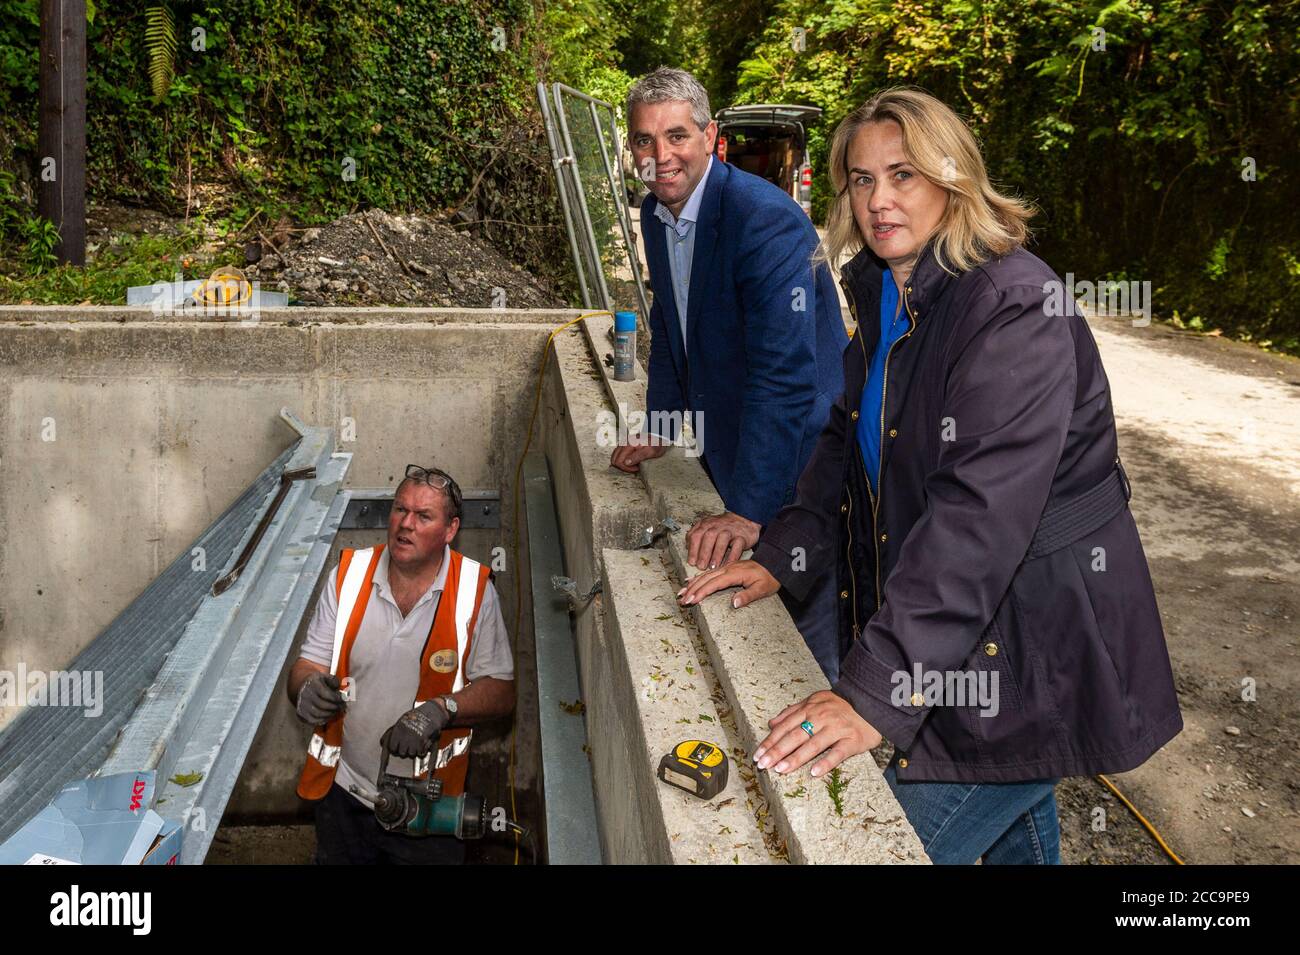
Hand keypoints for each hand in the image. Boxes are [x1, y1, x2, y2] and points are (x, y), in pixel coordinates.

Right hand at [296, 672, 346, 724]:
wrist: (302, 687)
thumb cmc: (317, 682)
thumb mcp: (326, 677)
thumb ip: (334, 681)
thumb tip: (338, 688)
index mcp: (313, 685)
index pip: (326, 694)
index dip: (337, 698)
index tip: (343, 699)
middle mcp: (306, 695)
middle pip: (323, 705)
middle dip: (335, 707)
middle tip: (342, 706)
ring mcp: (302, 705)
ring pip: (318, 714)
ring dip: (330, 714)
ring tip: (336, 710)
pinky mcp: (301, 714)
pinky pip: (313, 721)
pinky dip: (323, 720)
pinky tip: (329, 716)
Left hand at [385, 701, 449, 757]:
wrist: (433, 712)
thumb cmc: (417, 716)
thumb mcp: (402, 720)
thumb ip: (392, 732)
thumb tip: (382, 742)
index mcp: (398, 729)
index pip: (391, 747)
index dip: (395, 749)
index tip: (399, 747)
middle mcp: (404, 735)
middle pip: (401, 753)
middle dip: (405, 751)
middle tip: (410, 745)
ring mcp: (414, 739)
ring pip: (411, 754)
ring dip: (414, 751)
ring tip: (417, 744)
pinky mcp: (423, 741)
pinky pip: (420, 753)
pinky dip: (422, 751)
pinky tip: (423, 744)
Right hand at [610, 434, 668, 472]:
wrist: (660, 437)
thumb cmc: (657, 444)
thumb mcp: (650, 452)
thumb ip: (638, 456)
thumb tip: (626, 462)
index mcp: (629, 444)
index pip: (619, 461)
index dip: (626, 468)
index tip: (636, 468)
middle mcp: (624, 443)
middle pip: (614, 459)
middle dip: (623, 466)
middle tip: (635, 467)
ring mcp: (624, 443)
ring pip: (615, 457)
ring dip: (623, 463)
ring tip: (635, 464)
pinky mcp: (625, 445)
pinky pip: (619, 454)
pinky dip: (624, 459)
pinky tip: (633, 460)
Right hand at [677, 559, 778, 608]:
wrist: (775, 565)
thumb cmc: (769, 578)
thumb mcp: (762, 589)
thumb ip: (748, 596)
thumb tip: (734, 603)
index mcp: (735, 573)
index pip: (714, 583)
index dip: (702, 592)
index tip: (692, 600)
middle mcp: (728, 568)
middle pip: (706, 579)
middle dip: (693, 589)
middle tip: (682, 600)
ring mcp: (726, 567)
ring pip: (705, 575)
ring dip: (692, 584)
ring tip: (681, 592)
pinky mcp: (727, 568)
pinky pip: (709, 573)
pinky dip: (698, 578)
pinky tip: (690, 581)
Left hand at [686, 512, 760, 569]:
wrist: (744, 519)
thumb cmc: (722, 527)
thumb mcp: (707, 526)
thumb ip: (696, 535)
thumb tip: (688, 549)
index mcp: (706, 524)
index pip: (696, 535)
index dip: (693, 549)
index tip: (691, 562)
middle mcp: (717, 526)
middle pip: (708, 537)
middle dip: (703, 553)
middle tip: (701, 566)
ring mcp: (730, 530)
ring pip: (723, 540)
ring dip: (716, 554)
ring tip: (713, 567)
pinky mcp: (742, 536)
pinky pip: (737, 546)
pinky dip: (732, 556)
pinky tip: (728, 565)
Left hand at [754, 690, 882, 777]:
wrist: (871, 702)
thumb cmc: (840, 706)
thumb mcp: (814, 701)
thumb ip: (792, 712)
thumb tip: (771, 723)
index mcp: (810, 708)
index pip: (785, 727)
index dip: (770, 741)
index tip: (758, 754)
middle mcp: (821, 717)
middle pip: (795, 736)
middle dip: (777, 751)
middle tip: (763, 764)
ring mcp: (837, 729)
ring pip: (813, 745)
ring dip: (796, 758)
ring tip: (781, 770)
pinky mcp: (852, 740)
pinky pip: (837, 753)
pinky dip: (826, 762)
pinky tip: (814, 772)